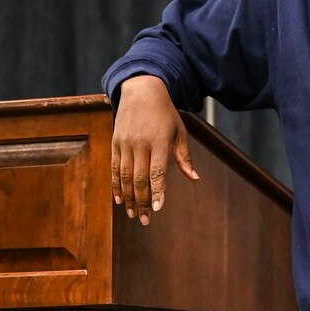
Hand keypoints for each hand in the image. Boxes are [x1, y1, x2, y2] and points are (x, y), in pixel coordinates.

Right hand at [110, 75, 198, 224]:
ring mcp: (126, 143)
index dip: (157, 191)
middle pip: (140, 178)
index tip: (158, 209)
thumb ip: (184, 157)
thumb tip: (194, 178)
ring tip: (133, 214)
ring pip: (125, 176)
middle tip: (145, 220)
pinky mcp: (115, 142)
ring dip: (129, 198)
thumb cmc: (165, 114)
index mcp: (159, 141)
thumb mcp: (179, 132)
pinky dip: (116, 185)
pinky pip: (115, 168)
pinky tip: (120, 200)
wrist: (141, 90)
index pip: (157, 171)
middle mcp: (141, 143)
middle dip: (143, 201)